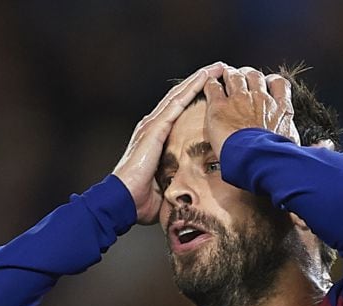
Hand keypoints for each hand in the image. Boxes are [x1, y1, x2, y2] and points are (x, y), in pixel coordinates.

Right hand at [112, 62, 225, 223]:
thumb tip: (194, 185)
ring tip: (215, 68)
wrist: (123, 200)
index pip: (179, 109)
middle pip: (180, 96)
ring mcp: (153, 125)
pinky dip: (190, 90)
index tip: (214, 86)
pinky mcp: (154, 129)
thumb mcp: (166, 182)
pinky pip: (175, 104)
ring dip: (198, 80)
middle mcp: (154, 125)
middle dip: (200, 81)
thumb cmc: (143, 197)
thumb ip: (178, 176)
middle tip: (219, 68)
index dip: (195, 95)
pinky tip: (203, 79)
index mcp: (156, 135)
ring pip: (179, 95)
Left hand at [203, 67, 299, 157]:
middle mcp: (260, 99)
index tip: (266, 83)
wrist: (255, 161)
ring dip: (229, 74)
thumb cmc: (272, 157)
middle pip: (254, 75)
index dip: (270, 80)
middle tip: (242, 77)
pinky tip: (210, 85)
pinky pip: (213, 86)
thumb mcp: (290, 143)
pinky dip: (211, 83)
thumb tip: (292, 136)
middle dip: (247, 74)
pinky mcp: (219, 106)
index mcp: (280, 109)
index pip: (279, 83)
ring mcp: (240, 100)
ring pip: (234, 76)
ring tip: (225, 76)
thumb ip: (290, 133)